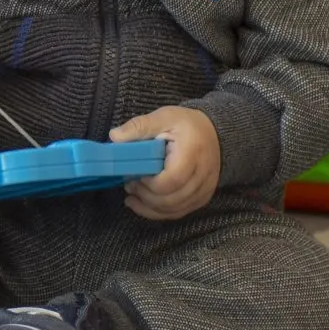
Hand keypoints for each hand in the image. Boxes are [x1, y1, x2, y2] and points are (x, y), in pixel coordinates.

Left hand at [112, 106, 219, 220]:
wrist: (214, 134)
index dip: (149, 183)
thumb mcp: (164, 117)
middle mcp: (203, 175)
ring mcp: (204, 190)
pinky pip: (178, 213)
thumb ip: (140, 126)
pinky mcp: (201, 199)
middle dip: (145, 195)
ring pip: (173, 209)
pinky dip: (157, 212)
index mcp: (192, 153)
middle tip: (129, 184)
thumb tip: (114, 137)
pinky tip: (141, 204)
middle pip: (171, 199)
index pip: (171, 180)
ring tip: (132, 192)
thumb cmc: (187, 125)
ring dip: (148, 205)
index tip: (135, 173)